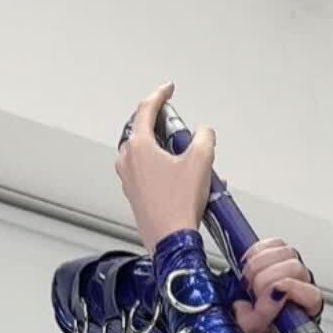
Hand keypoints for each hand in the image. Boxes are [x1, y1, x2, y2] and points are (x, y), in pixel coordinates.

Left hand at [115, 79, 215, 250]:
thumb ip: (204, 138)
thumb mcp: (201, 162)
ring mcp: (128, 180)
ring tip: (187, 158)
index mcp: (138, 146)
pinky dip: (162, 168)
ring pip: (144, 153)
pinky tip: (183, 179)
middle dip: (162, 125)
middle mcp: (128, 161)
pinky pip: (146, 173)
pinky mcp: (134, 196)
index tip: (169, 90)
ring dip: (164, 150)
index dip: (160, 95)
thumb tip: (204, 133)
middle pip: (142, 131)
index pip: (146, 109)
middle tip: (178, 126)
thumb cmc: (178, 206)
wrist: (170, 242)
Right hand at [231, 238, 324, 332]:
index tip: (267, 293)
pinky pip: (273, 242)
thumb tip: (275, 291)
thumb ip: (264, 314)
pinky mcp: (280, 252)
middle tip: (251, 290)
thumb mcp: (251, 328)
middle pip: (295, 268)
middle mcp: (304, 286)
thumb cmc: (249, 323)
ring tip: (248, 280)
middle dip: (265, 278)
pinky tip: (248, 266)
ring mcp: (293, 266)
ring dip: (258, 264)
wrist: (236, 311)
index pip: (312, 295)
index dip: (289, 289)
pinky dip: (256, 252)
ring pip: (285, 252)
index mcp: (305, 311)